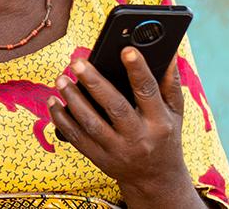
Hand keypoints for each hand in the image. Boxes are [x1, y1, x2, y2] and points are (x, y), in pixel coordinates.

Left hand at [48, 48, 192, 198]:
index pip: (148, 92)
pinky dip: (62, 119)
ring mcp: (117, 150)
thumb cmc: (165, 137)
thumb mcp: (175, 113)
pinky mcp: (99, 158)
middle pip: (115, 107)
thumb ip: (170, 84)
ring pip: (91, 123)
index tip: (126, 50)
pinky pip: (76, 138)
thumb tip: (169, 54)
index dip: (138, 70)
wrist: (156, 179)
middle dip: (95, 83)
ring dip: (73, 100)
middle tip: (77, 62)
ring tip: (61, 79)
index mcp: (159, 122)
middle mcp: (139, 137)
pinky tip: (53, 101)